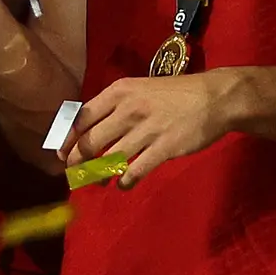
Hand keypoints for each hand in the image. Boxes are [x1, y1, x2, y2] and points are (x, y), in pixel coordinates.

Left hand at [64, 71, 237, 179]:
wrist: (214, 98)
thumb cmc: (175, 94)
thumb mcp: (140, 89)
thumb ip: (116, 106)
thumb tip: (89, 128)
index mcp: (119, 92)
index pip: (81, 118)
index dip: (67, 139)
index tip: (61, 153)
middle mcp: (128, 110)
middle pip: (90, 141)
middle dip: (77, 161)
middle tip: (74, 173)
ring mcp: (146, 130)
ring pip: (109, 159)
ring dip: (99, 175)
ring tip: (97, 182)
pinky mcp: (164, 149)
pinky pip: (135, 171)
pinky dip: (125, 182)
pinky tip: (123, 185)